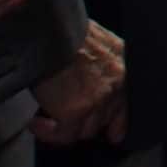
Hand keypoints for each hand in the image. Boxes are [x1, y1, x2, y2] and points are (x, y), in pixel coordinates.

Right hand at [31, 20, 125, 145]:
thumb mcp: (101, 45)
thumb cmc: (67, 34)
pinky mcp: (77, 111)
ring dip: (64, 128)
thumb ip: (105, 68)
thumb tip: (94, 88)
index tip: (113, 134)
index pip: (129, 104)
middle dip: (83, 122)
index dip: (119, 123)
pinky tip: (37, 123)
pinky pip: (63, 135)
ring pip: (85, 131)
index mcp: (126, 66)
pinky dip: (47, 133)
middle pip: (104, 119)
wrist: (51, 31)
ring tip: (46, 119)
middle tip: (63, 119)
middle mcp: (119, 84)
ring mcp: (100, 99)